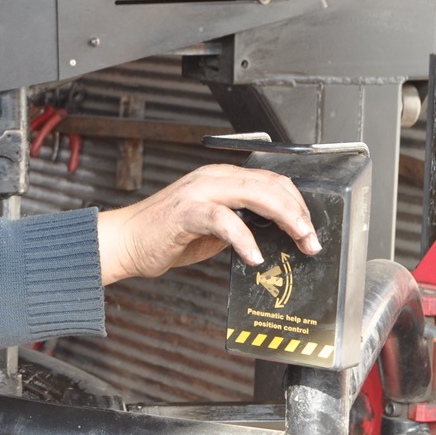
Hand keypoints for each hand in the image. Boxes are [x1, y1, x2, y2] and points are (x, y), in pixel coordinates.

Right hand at [96, 164, 319, 283]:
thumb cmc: (164, 236)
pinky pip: (225, 220)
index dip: (296, 202)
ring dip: (283, 218)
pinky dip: (245, 238)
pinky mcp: (186, 212)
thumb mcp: (212, 227)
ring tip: (297, 242)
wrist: (124, 241)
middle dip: (298, 212)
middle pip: (269, 184)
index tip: (308, 229)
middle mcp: (212, 178)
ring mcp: (199, 192)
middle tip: (311, 239)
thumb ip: (239, 223)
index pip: (270, 180)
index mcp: (220, 178)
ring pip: (255, 193)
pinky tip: (254, 256)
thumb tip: (273, 234)